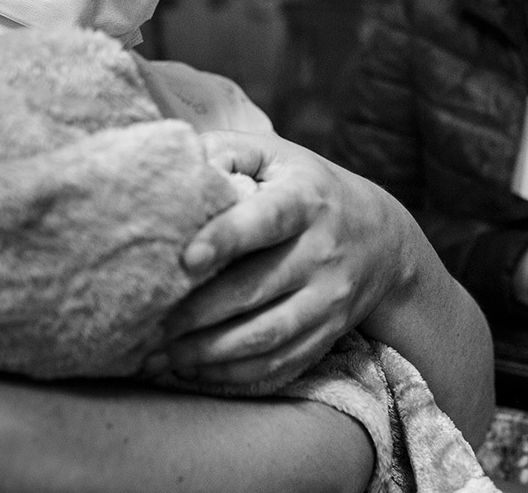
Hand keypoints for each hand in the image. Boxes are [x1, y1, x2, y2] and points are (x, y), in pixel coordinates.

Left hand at [143, 131, 416, 387]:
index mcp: (305, 199)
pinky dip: (233, 374)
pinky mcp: (327, 332)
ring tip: (161, 355)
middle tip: (147, 323)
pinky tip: (195, 370)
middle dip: (196, 312)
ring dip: (208, 352)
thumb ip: (223, 153)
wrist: (380, 237)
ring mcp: (328, 297)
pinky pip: (279, 363)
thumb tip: (171, 170)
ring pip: (265, 335)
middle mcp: (322, 250)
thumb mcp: (274, 154)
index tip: (186, 257)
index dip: (227, 237)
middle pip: (256, 289)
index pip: (267, 219)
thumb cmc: (305, 188)